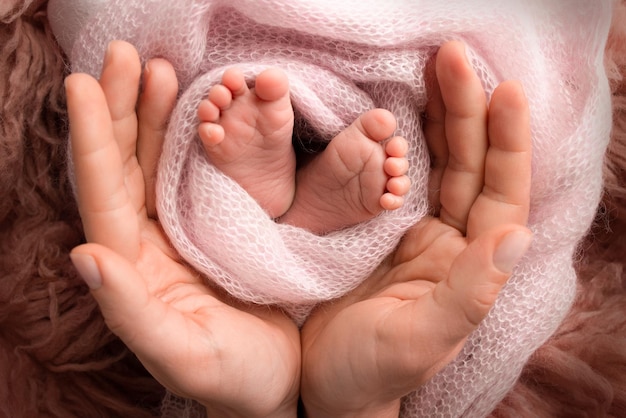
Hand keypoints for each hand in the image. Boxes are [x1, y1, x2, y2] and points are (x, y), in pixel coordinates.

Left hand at [66, 41, 299, 417]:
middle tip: (126, 57)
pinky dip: (194, 136)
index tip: (85, 84)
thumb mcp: (183, 354)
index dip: (93, 140)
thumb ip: (130, 311)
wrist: (275, 383)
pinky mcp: (217, 227)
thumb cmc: (232, 379)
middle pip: (125, 166)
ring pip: (158, 162)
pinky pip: (198, 173)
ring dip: (156, 113)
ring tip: (161, 68)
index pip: (102, 196)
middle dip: (123, 109)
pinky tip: (200, 107)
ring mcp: (182, 232)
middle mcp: (148, 244)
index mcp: (134, 270)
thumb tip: (82, 253)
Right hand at [300, 41, 532, 416]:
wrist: (324, 383)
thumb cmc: (370, 372)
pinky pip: (399, 174)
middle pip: (470, 167)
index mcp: (468, 268)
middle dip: (467, 110)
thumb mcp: (418, 341)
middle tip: (454, 57)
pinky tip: (399, 109)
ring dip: (441, 116)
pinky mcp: (379, 228)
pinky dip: (403, 138)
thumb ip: (467, 294)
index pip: (501, 196)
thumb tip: (516, 234)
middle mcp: (450, 243)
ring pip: (438, 164)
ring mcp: (414, 232)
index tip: (503, 92)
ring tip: (436, 68)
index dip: (506, 144)